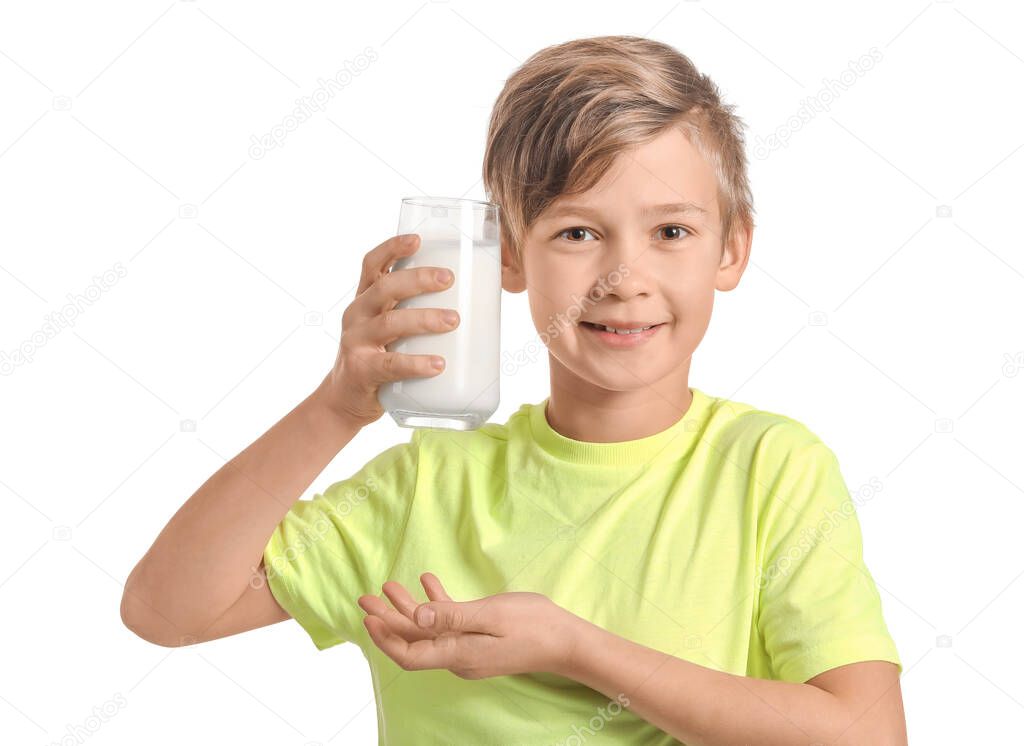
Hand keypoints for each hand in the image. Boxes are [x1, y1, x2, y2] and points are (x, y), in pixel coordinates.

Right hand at [318, 234, 458, 426]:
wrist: (344, 401)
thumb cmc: (379, 357)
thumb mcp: (389, 329)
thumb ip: (415, 313)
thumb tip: (475, 304)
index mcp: (365, 299)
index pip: (372, 264)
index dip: (392, 247)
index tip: (417, 239)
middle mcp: (357, 315)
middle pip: (385, 288)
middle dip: (418, 279)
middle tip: (449, 278)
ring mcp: (356, 342)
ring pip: (390, 323)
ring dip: (424, 319)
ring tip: (454, 320)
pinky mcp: (361, 371)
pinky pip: (390, 365)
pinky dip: (416, 364)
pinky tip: (438, 364)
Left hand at [358, 572, 580, 679]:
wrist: (565, 641)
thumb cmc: (533, 625)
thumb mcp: (491, 614)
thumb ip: (452, 616)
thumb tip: (416, 616)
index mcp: (458, 653)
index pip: (410, 654)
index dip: (386, 638)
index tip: (369, 618)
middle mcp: (458, 656)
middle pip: (414, 641)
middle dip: (388, 619)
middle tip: (365, 597)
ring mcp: (468, 650)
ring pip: (429, 631)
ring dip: (408, 609)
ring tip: (389, 586)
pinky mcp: (479, 640)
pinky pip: (449, 624)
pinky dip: (437, 604)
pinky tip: (428, 582)